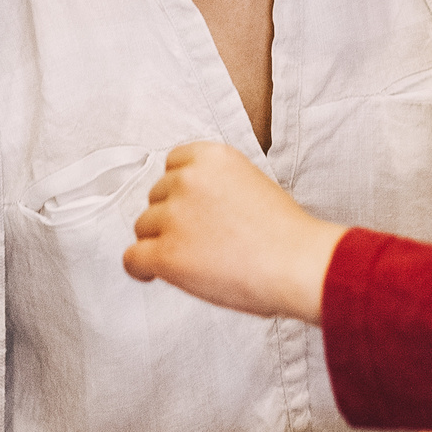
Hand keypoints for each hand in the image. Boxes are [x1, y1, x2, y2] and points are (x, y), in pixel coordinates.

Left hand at [123, 141, 346, 322]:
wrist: (298, 265)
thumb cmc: (285, 234)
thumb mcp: (250, 183)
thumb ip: (215, 185)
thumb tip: (189, 207)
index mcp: (211, 157)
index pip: (172, 164)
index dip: (180, 191)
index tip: (191, 209)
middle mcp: (187, 179)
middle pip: (156, 197)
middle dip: (171, 218)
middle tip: (199, 241)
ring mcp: (174, 216)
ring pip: (143, 228)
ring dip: (160, 243)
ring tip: (193, 261)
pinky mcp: (166, 253)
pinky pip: (132, 259)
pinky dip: (140, 269)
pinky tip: (154, 275)